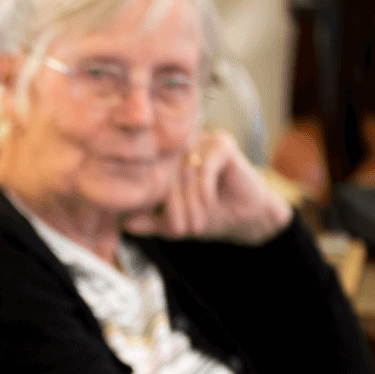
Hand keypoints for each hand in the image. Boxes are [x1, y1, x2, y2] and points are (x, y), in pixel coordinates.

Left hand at [124, 131, 292, 245]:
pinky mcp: (222, 143)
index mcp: (168, 163)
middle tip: (182, 231)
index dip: (156, 207)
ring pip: (185, 174)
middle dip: (174, 208)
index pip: (152, 182)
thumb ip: (153, 222)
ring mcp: (201, 142)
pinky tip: (209, 204)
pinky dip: (203, 189)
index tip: (167, 230)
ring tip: (196, 226)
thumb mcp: (176, 222)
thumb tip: (127, 224)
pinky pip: (204, 167)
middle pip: (167, 177)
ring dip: (190, 203)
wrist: (247, 216)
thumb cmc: (211, 214)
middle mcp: (182, 148)